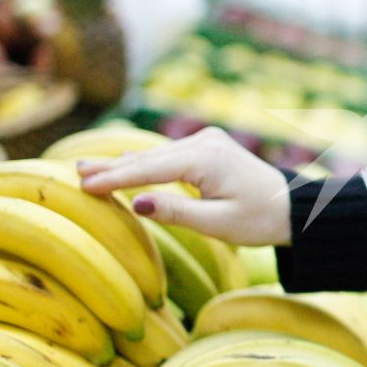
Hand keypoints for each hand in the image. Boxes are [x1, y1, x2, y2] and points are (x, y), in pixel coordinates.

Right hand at [75, 127, 293, 245]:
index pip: (150, 170)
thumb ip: (177, 213)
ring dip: (123, 162)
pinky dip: (144, 162)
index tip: (84, 185)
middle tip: (73, 171)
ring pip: (156, 154)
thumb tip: (137, 203)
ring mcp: (207, 142)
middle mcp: (205, 143)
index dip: (115, 178)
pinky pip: (168, 155)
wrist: (292, 207)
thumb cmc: (259, 220)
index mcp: (206, 160)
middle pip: (148, 158)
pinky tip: (121, 164)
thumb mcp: (218, 224)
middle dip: (111, 167)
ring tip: (87, 168)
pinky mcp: (208, 147)